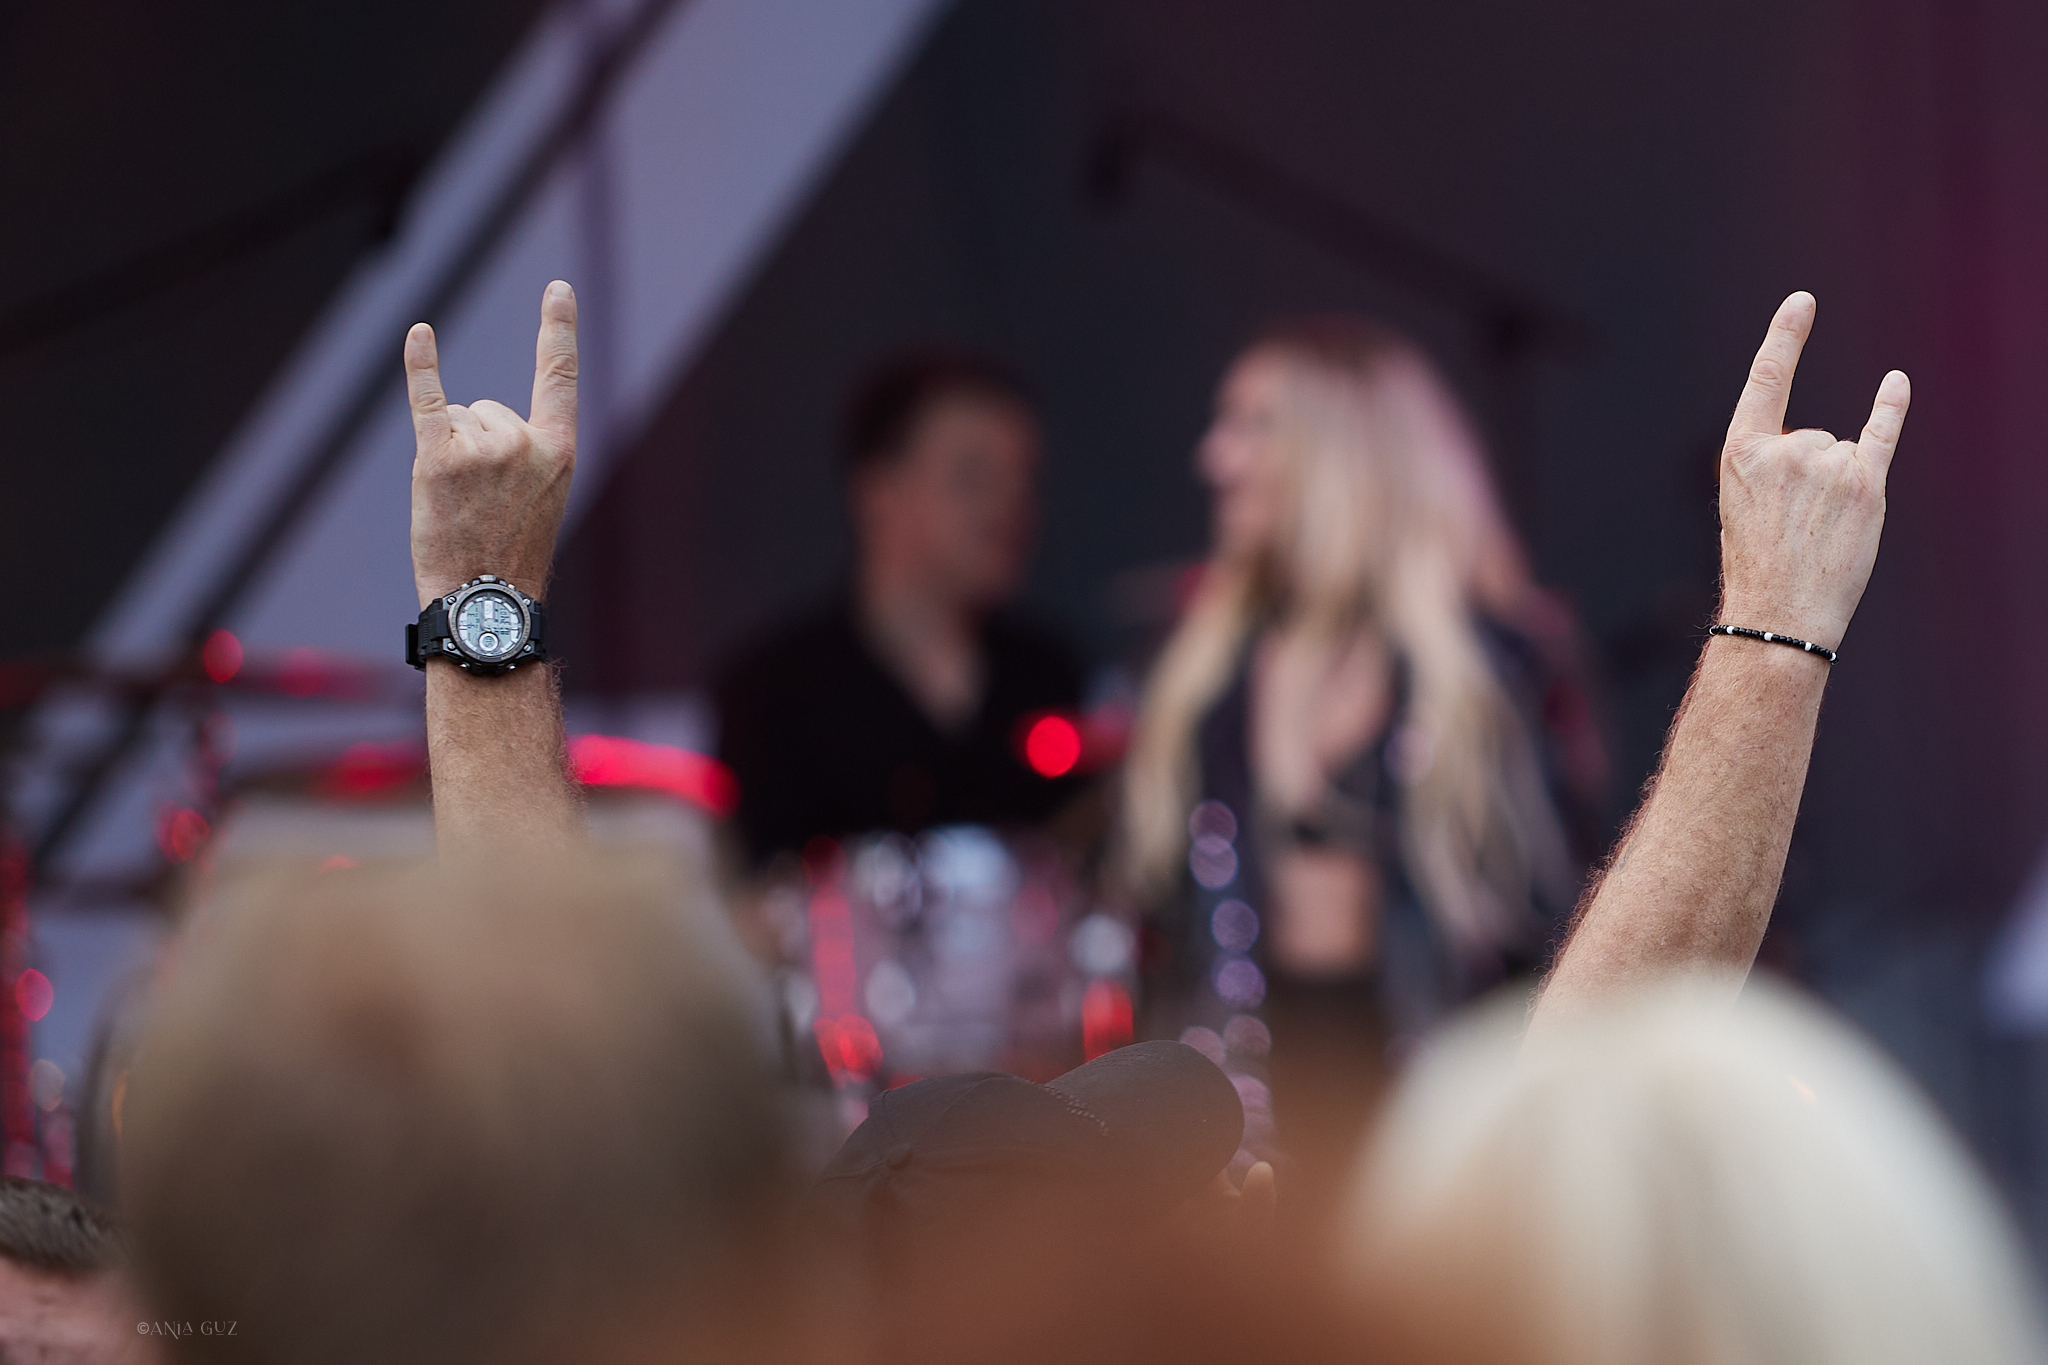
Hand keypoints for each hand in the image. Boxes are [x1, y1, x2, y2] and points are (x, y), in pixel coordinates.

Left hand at [406, 281, 577, 607]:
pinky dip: (422, 365)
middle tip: (482, 504)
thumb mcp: (540, 498)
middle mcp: (524, 441)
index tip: (558, 288)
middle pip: (488, 409)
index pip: (559, 376)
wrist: (487, 602)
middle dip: (477, 446)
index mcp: (559, 450)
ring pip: (457, 419)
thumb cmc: (510, 556)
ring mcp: (483, 448)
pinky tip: (420, 334)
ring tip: (461, 506)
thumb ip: (524, 452)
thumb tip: (473, 416)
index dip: (558, 327)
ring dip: (450, 455)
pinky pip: (429, 398)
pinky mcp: (440, 457)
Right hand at [1716, 291, 1909, 651]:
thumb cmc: (1757, 565)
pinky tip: (1895, 382)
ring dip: (1835, 490)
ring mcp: (1828, 464)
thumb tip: (1824, 440)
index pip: (1768, 379)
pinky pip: (1881, 433)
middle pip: (1809, 438)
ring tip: (1816, 534)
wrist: (1779, 615)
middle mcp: (1786, 449)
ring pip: (1839, 455)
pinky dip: (1890, 408)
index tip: (1802, 303)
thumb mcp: (1743, 504)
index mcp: (1741, 453)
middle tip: (1791, 528)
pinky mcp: (1867, 484)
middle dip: (1806, 478)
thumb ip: (1773, 462)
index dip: (1786, 337)